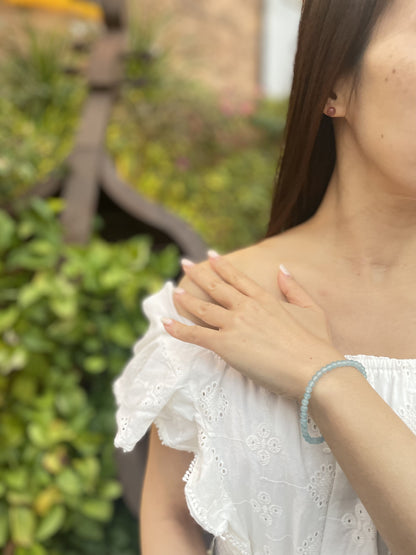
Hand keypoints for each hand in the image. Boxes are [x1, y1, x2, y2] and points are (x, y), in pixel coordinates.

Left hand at [161, 252, 342, 401]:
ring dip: (186, 300)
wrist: (314, 370)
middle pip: (216, 287)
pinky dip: (178, 329)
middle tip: (185, 263)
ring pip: (203, 308)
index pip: (238, 278)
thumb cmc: (316, 344)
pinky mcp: (226, 345)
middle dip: (199, 274)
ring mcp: (234, 325)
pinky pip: (196, 335)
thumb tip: (282, 269)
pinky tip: (165, 323)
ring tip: (174, 291)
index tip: (211, 255)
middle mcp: (247, 307)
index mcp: (265, 299)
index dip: (222, 266)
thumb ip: (294, 288)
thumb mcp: (312, 310)